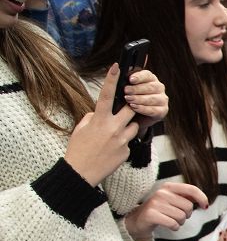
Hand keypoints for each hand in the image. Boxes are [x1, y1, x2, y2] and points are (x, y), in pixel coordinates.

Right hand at [65, 64, 138, 185]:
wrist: (81, 173)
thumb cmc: (78, 149)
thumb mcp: (81, 129)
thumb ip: (93, 117)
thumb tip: (100, 113)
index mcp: (99, 120)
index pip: (106, 95)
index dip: (112, 80)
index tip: (117, 67)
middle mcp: (113, 128)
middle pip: (131, 109)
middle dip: (131, 107)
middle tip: (127, 107)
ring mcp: (122, 140)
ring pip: (134, 126)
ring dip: (128, 127)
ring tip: (113, 136)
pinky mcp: (126, 151)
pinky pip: (129, 142)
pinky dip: (123, 144)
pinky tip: (111, 151)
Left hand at [121, 69, 167, 131]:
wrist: (133, 118)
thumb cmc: (128, 101)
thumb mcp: (125, 90)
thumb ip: (125, 83)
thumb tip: (116, 76)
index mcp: (150, 79)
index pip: (147, 75)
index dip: (139, 77)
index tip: (130, 79)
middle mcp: (158, 87)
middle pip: (150, 86)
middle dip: (137, 89)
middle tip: (126, 91)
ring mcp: (162, 99)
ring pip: (152, 98)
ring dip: (139, 99)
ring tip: (128, 100)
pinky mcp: (162, 111)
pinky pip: (154, 110)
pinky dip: (143, 109)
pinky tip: (134, 107)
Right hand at [124, 182, 208, 240]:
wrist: (136, 220)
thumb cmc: (159, 210)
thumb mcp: (172, 200)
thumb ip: (186, 198)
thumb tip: (204, 202)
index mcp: (168, 187)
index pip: (191, 189)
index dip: (202, 198)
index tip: (205, 206)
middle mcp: (161, 193)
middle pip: (188, 206)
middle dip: (187, 215)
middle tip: (178, 216)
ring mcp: (155, 203)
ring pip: (181, 216)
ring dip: (180, 222)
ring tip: (171, 220)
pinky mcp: (151, 215)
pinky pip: (173, 224)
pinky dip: (174, 227)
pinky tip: (169, 226)